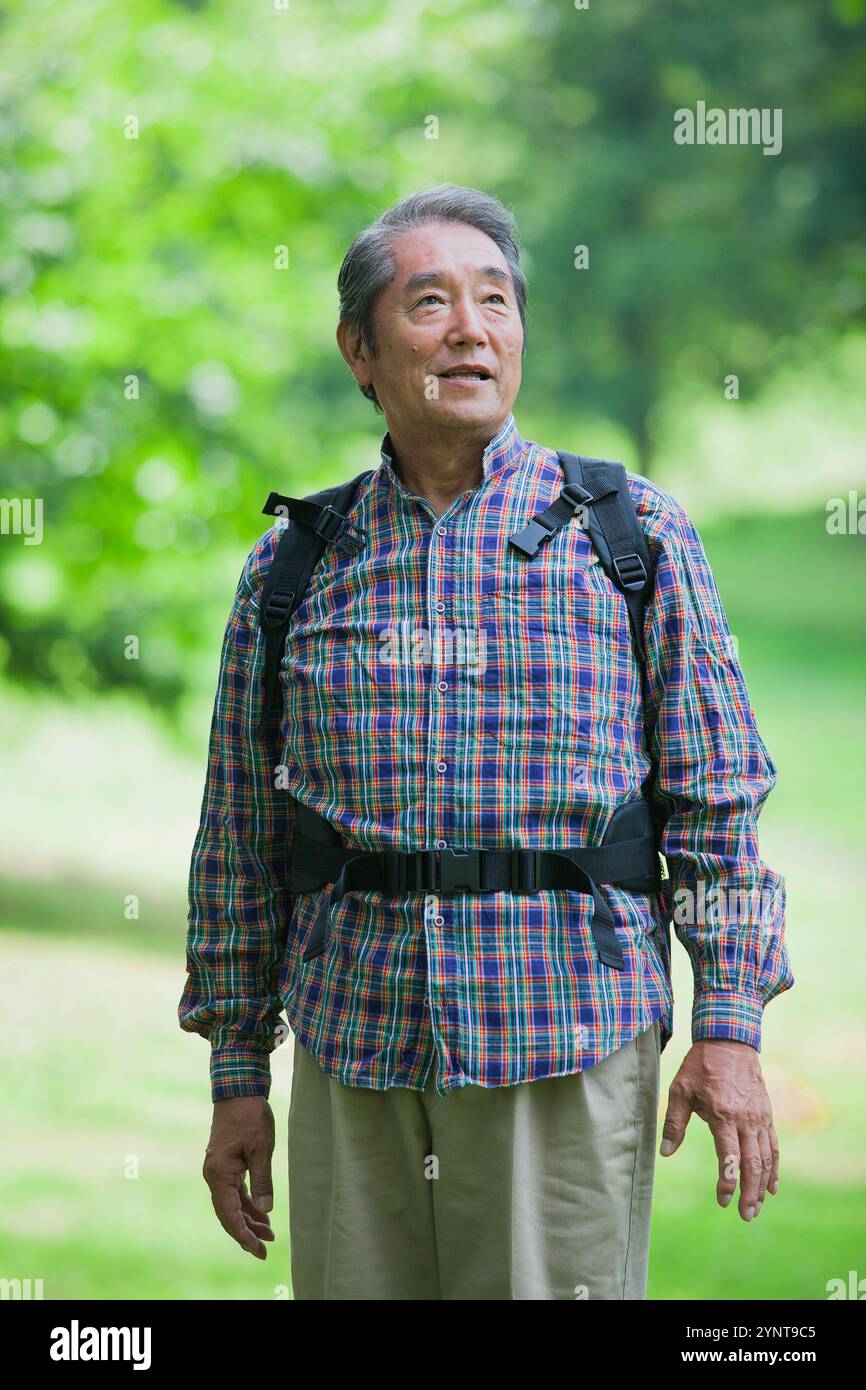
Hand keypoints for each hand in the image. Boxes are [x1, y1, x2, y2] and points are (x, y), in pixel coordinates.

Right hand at [202, 1095, 276, 1257]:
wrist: (238, 1090)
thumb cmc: (250, 1116)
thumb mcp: (261, 1148)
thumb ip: (262, 1180)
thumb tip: (265, 1210)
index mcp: (219, 1174)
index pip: (229, 1214)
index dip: (243, 1235)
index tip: (257, 1250)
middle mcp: (214, 1175)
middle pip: (228, 1213)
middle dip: (246, 1233)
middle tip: (265, 1250)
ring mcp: (218, 1170)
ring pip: (231, 1204)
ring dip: (248, 1219)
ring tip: (268, 1234)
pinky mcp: (225, 1165)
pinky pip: (234, 1192)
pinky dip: (246, 1204)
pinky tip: (260, 1213)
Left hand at [660, 1038, 778, 1220]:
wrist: (730, 1042)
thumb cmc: (701, 1066)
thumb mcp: (681, 1089)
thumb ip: (673, 1123)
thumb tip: (664, 1153)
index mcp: (723, 1116)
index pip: (729, 1158)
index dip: (727, 1183)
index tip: (723, 1201)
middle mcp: (746, 1120)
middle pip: (753, 1164)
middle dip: (750, 1193)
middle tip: (746, 1215)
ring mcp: (759, 1118)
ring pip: (766, 1159)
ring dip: (763, 1185)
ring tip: (757, 1207)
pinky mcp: (766, 1115)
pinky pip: (773, 1146)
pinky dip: (774, 1168)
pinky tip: (772, 1186)